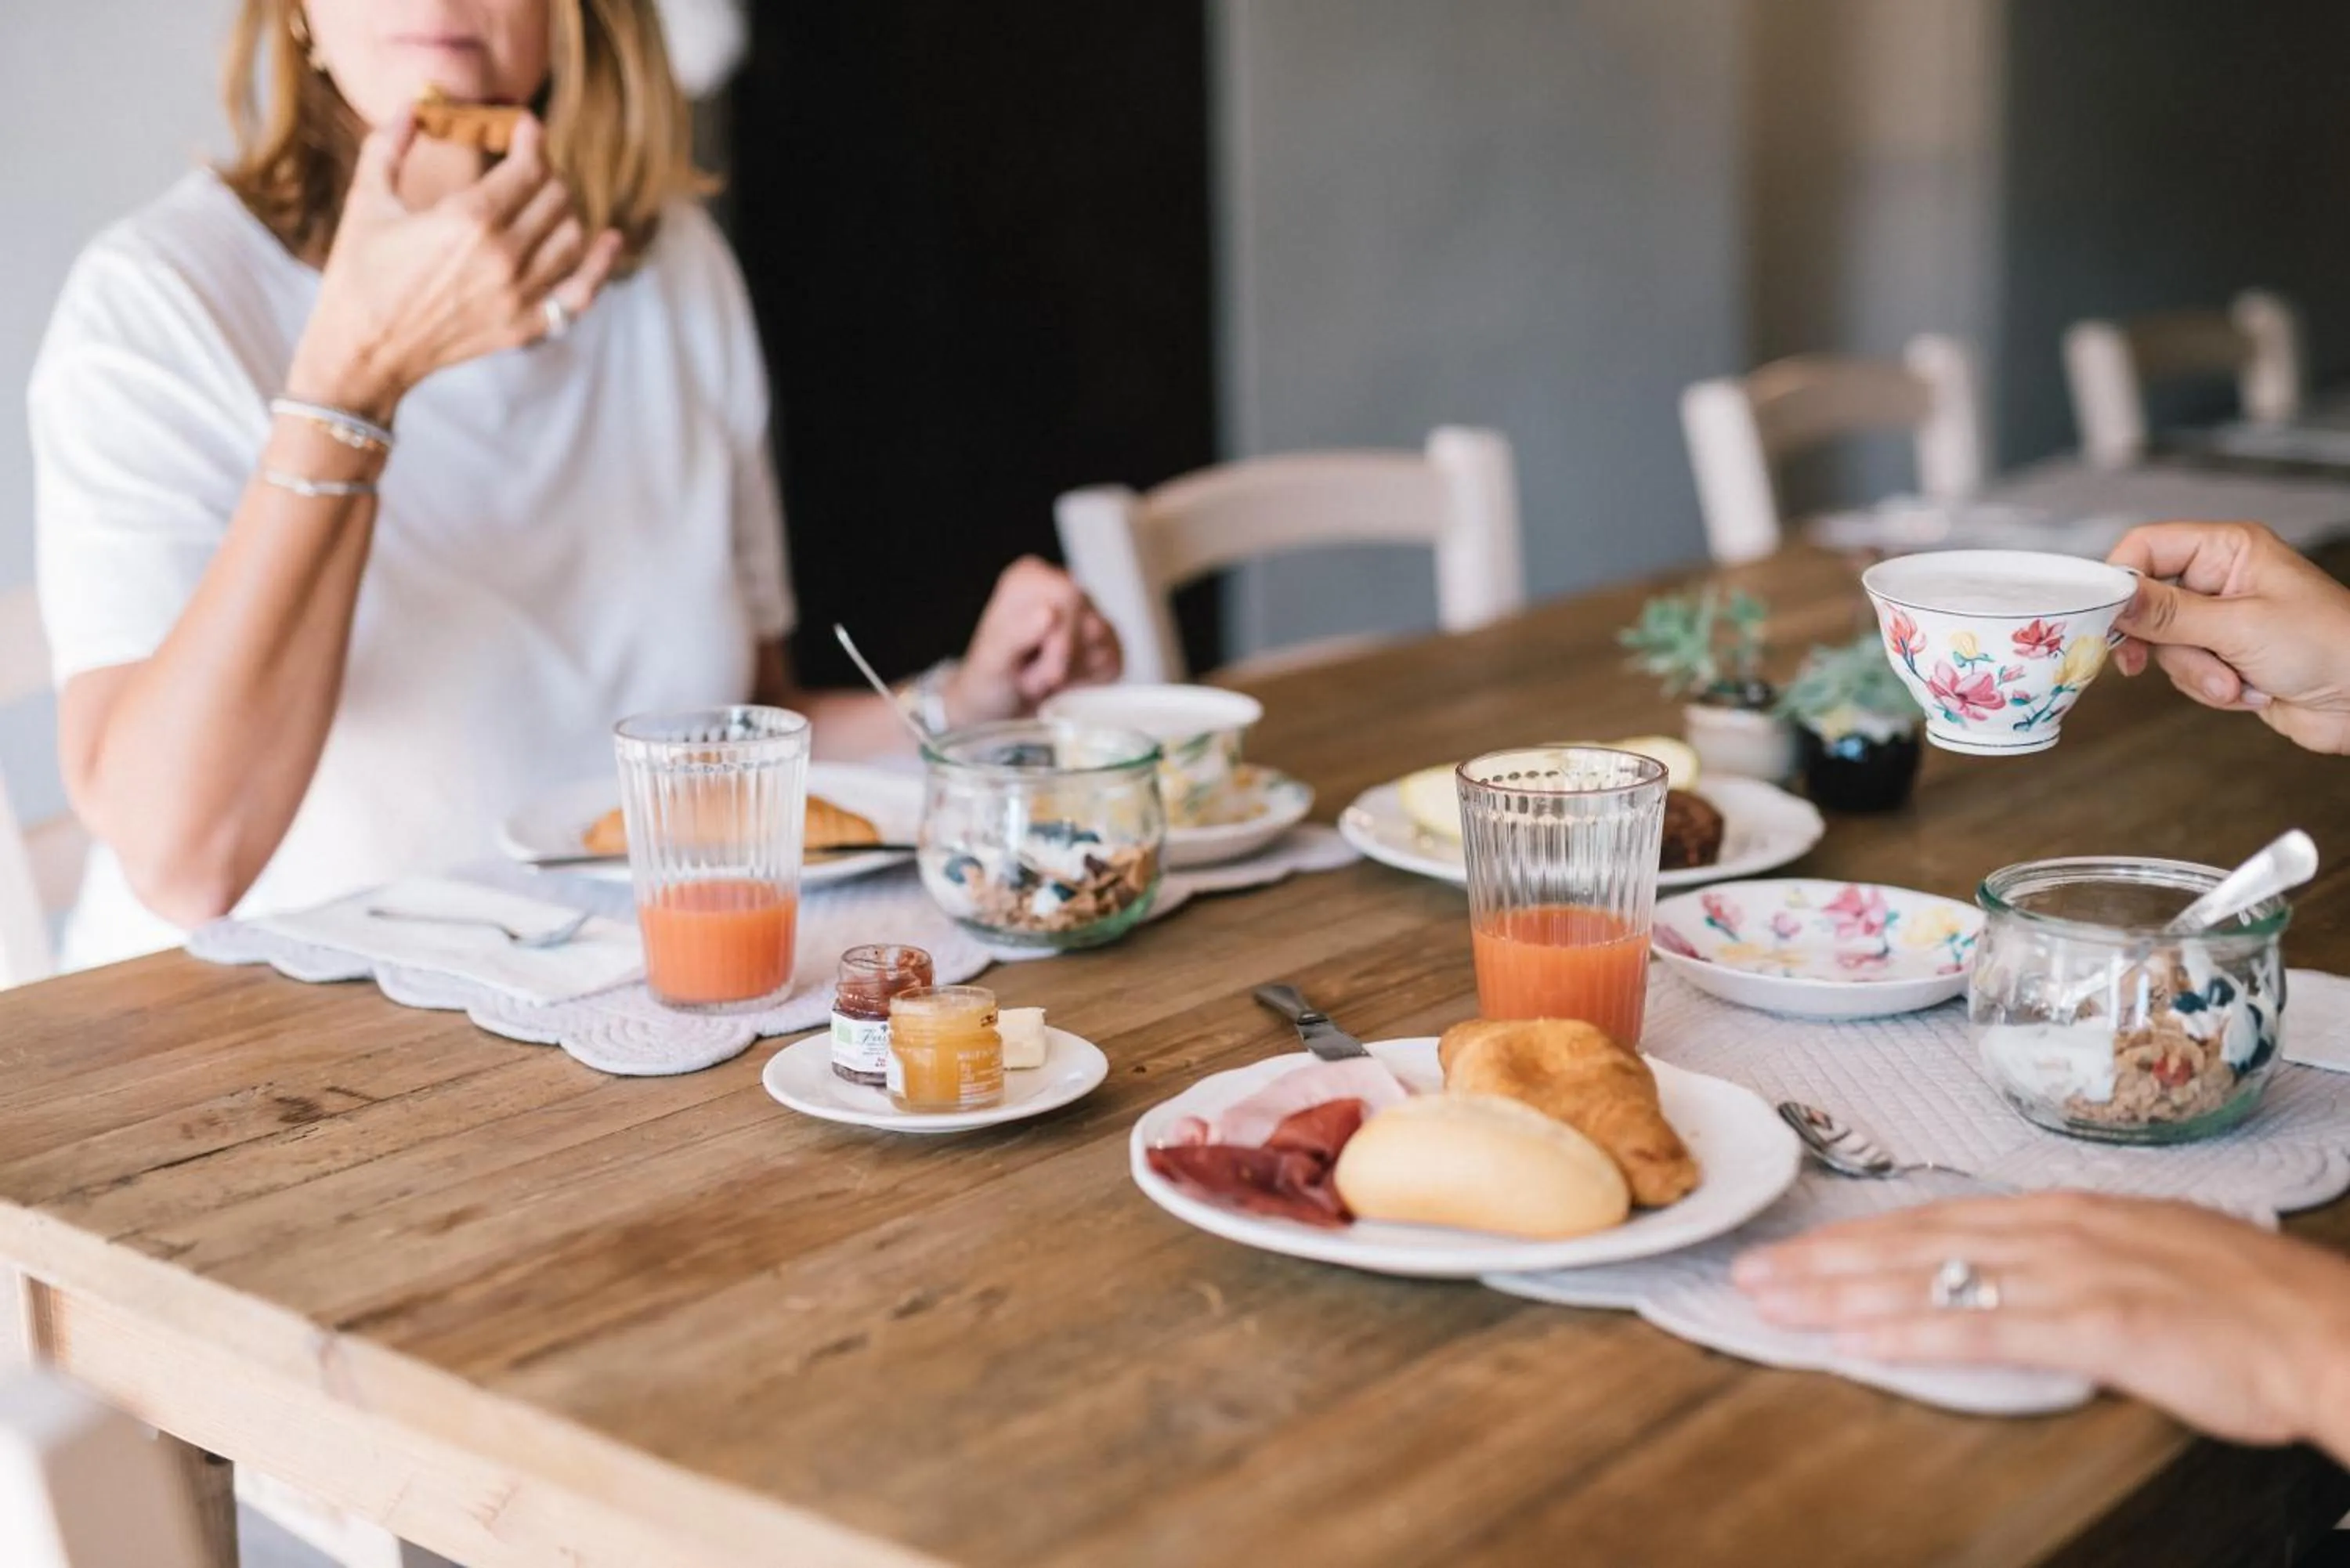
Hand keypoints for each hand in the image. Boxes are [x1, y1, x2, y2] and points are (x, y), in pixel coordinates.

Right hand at [284, 113, 624, 420]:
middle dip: (543, 172)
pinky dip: (598, 264)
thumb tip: (414, 108)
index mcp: (469, 219)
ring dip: (564, 210)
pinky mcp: (527, 326)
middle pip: (555, 197)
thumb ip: (388, 146)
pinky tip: (608, 240)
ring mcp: (521, 295)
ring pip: (573, 237)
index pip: (529, 167)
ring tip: (543, 200)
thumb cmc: (359, 273)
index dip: (533, 139)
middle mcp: (505, 256)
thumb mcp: (366, 201)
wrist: (364, 351)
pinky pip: (581, 292)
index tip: (526, 126)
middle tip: (524, 166)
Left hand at [945, 557, 1122, 724]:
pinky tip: (1062, 684)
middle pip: (1090, 622)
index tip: (1038, 661)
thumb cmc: (988, 680)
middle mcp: (1061, 587)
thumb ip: (1016, 634)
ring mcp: (1087, 614)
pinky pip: (1112, 664)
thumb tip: (1049, 611)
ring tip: (1041, 679)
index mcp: (1028, 578)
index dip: (1061, 637)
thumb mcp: (991, 661)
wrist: (999, 712)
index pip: (1069, 594)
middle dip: (1062, 660)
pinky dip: (1086, 683)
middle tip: (1033, 679)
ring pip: (1103, 645)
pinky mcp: (1106, 644)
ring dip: (1070, 675)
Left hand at [1733, 1192, 2349, 1456]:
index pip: (1932, 1219)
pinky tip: (1862, 1342)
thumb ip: (2063, 1267)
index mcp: (2062, 1213)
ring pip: (1932, 1278)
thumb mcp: (2137, 1262)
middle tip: (1751, 1277)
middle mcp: (2054, 1230)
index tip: (1792, 1251)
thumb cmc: (2245, 1306)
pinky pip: (1986, 1328)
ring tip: (1778, 1307)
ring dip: (1845, 1294)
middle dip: (1825, 1260)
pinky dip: (1916, 1333)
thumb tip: (2007, 1277)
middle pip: (1913, 1241)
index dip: (1856, 1237)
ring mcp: (2073, 1273)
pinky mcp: (2099, 1323)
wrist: (2326, 1330)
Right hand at [2107, 521, 2349, 753]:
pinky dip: (2208, 688)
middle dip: (2165, 642)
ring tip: (2236, 683)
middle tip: (2143, 662)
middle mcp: (2222, 580)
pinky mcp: (2226, 658)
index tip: (2102, 615)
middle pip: (2148, 603)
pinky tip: (2246, 692)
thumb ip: (2168, 613)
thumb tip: (2113, 597)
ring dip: (2195, 672)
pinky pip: (2186, 672)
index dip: (2120, 579)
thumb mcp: (2239, 626)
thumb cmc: (2330, 646)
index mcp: (2229, 550)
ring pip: (2165, 645)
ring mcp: (2223, 621)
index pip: (2148, 547)